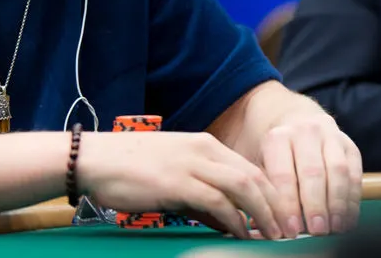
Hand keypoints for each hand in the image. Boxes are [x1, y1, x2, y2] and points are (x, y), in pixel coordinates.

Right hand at [77, 131, 288, 239]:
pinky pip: (217, 201)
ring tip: (273, 238)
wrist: (91, 159)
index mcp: (205, 144)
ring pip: (243, 187)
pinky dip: (234, 220)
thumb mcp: (174, 177)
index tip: (285, 220)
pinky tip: (240, 235)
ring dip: (263, 215)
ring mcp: (190, 163)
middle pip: (256, 177)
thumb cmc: (128, 169)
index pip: (252, 169)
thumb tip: (228, 222)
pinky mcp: (177, 181)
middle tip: (289, 234)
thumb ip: (203, 196)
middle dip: (277, 208)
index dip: (274, 196)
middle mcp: (203, 149)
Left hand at [257, 106, 361, 238]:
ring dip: (337, 204)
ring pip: (338, 171)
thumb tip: (258, 225)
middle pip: (312, 172)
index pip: (283, 175)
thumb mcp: (258, 162)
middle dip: (315, 206)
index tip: (290, 230)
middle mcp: (304, 131)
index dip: (288, 205)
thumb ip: (261, 190)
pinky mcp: (349, 145)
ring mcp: (330, 136)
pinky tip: (347, 219)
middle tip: (316, 231)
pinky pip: (355, 173)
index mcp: (277, 137)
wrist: (294, 119)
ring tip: (335, 228)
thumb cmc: (273, 151)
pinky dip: (352, 200)